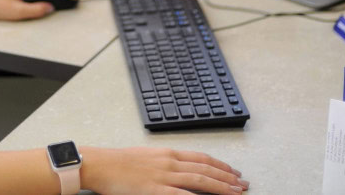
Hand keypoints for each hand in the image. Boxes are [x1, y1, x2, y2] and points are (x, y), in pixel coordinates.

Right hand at [79, 146, 248, 194]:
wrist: (101, 164)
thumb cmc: (119, 162)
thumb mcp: (146, 157)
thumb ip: (165, 163)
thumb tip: (180, 169)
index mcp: (168, 153)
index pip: (201, 158)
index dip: (220, 165)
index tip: (233, 172)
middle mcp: (170, 162)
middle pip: (206, 169)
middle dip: (228, 177)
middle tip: (243, 184)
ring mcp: (164, 176)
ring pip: (200, 180)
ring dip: (221, 186)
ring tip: (236, 192)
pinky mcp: (155, 190)